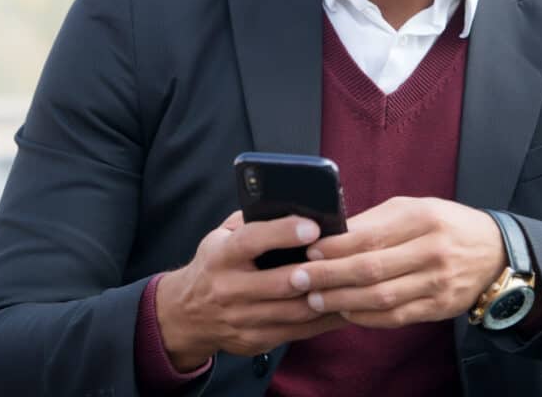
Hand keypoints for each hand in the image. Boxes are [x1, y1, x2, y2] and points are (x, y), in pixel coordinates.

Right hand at [155, 211, 347, 369]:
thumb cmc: (216, 264)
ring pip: (293, 311)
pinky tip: (344, 307)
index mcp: (220, 256)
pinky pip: (297, 332)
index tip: (313, 225)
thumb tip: (290, 202)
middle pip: (279, 283)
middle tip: (346, 259)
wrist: (187, 314)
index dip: (282, 232)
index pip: (251, 241)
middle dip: (314, 272)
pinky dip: (323, 321)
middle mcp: (228, 289)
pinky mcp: (254, 340)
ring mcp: (241, 319)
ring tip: (354, 283)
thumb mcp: (221, 236)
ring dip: (327, 298)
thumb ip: (251, 220)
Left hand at [291, 196, 505, 328]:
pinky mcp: (439, 307)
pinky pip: (395, 316)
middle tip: (297, 279)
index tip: (307, 250)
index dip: (335, 247)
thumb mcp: (414, 208)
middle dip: (328, 276)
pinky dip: (366, 316)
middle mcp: (432, 251)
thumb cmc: (444, 225)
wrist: (495, 253)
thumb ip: (374, 221)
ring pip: (380, 297)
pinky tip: (344, 310)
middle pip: (371, 268)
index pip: (370, 236)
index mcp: (423, 219)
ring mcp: (437, 282)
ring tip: (314, 298)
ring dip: (341, 300)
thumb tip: (330, 234)